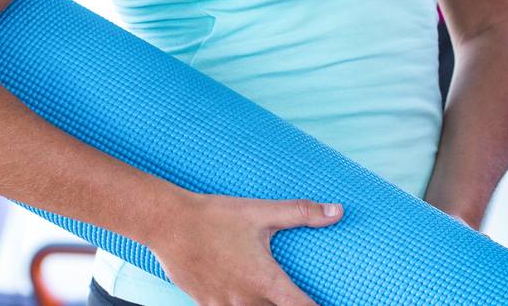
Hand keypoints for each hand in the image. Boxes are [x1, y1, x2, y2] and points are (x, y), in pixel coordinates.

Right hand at [150, 190, 342, 305]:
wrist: (170, 225)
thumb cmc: (216, 217)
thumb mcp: (262, 212)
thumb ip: (302, 213)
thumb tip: (337, 211)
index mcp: (265, 281)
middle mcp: (246, 300)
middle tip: (296, 296)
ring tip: (271, 294)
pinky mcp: (206, 305)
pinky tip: (243, 295)